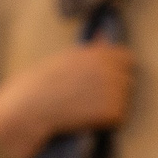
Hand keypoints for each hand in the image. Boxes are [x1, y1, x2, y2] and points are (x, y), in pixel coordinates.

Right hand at [0, 43, 136, 157]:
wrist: (29, 110)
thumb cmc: (40, 84)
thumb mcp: (65, 59)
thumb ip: (90, 49)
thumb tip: (103, 34)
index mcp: (99, 54)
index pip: (127, 58)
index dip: (116, 70)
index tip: (102, 81)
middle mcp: (110, 69)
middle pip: (128, 80)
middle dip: (115, 89)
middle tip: (88, 99)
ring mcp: (114, 90)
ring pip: (124, 100)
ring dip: (110, 106)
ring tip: (82, 109)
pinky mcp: (114, 112)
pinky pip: (118, 118)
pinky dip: (106, 122)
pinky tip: (84, 120)